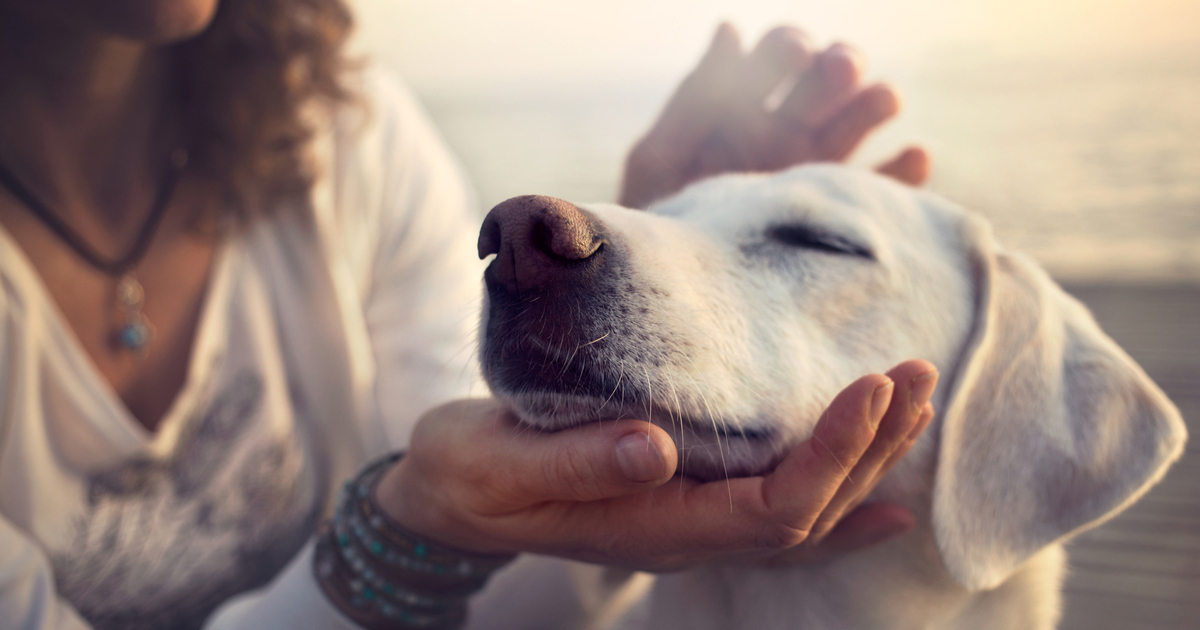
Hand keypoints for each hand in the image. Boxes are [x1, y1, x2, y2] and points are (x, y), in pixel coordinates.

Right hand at [375, 360, 937, 571]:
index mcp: (653, 527)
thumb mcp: (501, 464)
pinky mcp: (685, 500)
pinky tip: (886, 499)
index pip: (772, 507)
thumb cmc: (469, 475)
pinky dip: (841, 504)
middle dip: (870, 445)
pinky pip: (779, 514)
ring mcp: (691, 525)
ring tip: (914, 401)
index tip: (872, 386)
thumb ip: (576, 462)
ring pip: (804, 511)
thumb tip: (656, 447)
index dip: (832, 454)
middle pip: (809, 511)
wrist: (448, 499)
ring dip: (866, 460)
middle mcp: (687, 535)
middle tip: (915, 372)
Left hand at [619, 24, 929, 208]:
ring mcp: (818, 173)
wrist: (674, 299)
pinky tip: (913, 157)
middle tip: (839, 70)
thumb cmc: (657, 227)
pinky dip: (905, 172)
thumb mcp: (660, 161)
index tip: (794, 54)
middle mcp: (787, 132)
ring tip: (882, 100)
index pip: (778, 57)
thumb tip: (730, 29)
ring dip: (875, 102)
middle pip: (828, 81)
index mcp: (743, 109)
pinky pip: (885, 191)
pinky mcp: (842, 217)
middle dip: (838, 66)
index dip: (789, 48)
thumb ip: (694, 101)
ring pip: (860, 123)